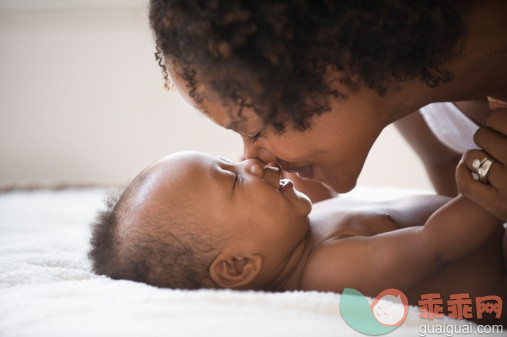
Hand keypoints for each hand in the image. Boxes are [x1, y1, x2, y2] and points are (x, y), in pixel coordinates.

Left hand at [456, 97, 506, 220]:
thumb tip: (491, 102)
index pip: (499, 118)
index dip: (495, 120)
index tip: (501, 128)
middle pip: (482, 135)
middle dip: (485, 139)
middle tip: (496, 149)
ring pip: (473, 157)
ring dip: (474, 158)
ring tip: (487, 163)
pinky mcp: (498, 207)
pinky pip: (465, 182)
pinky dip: (462, 174)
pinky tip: (470, 172)